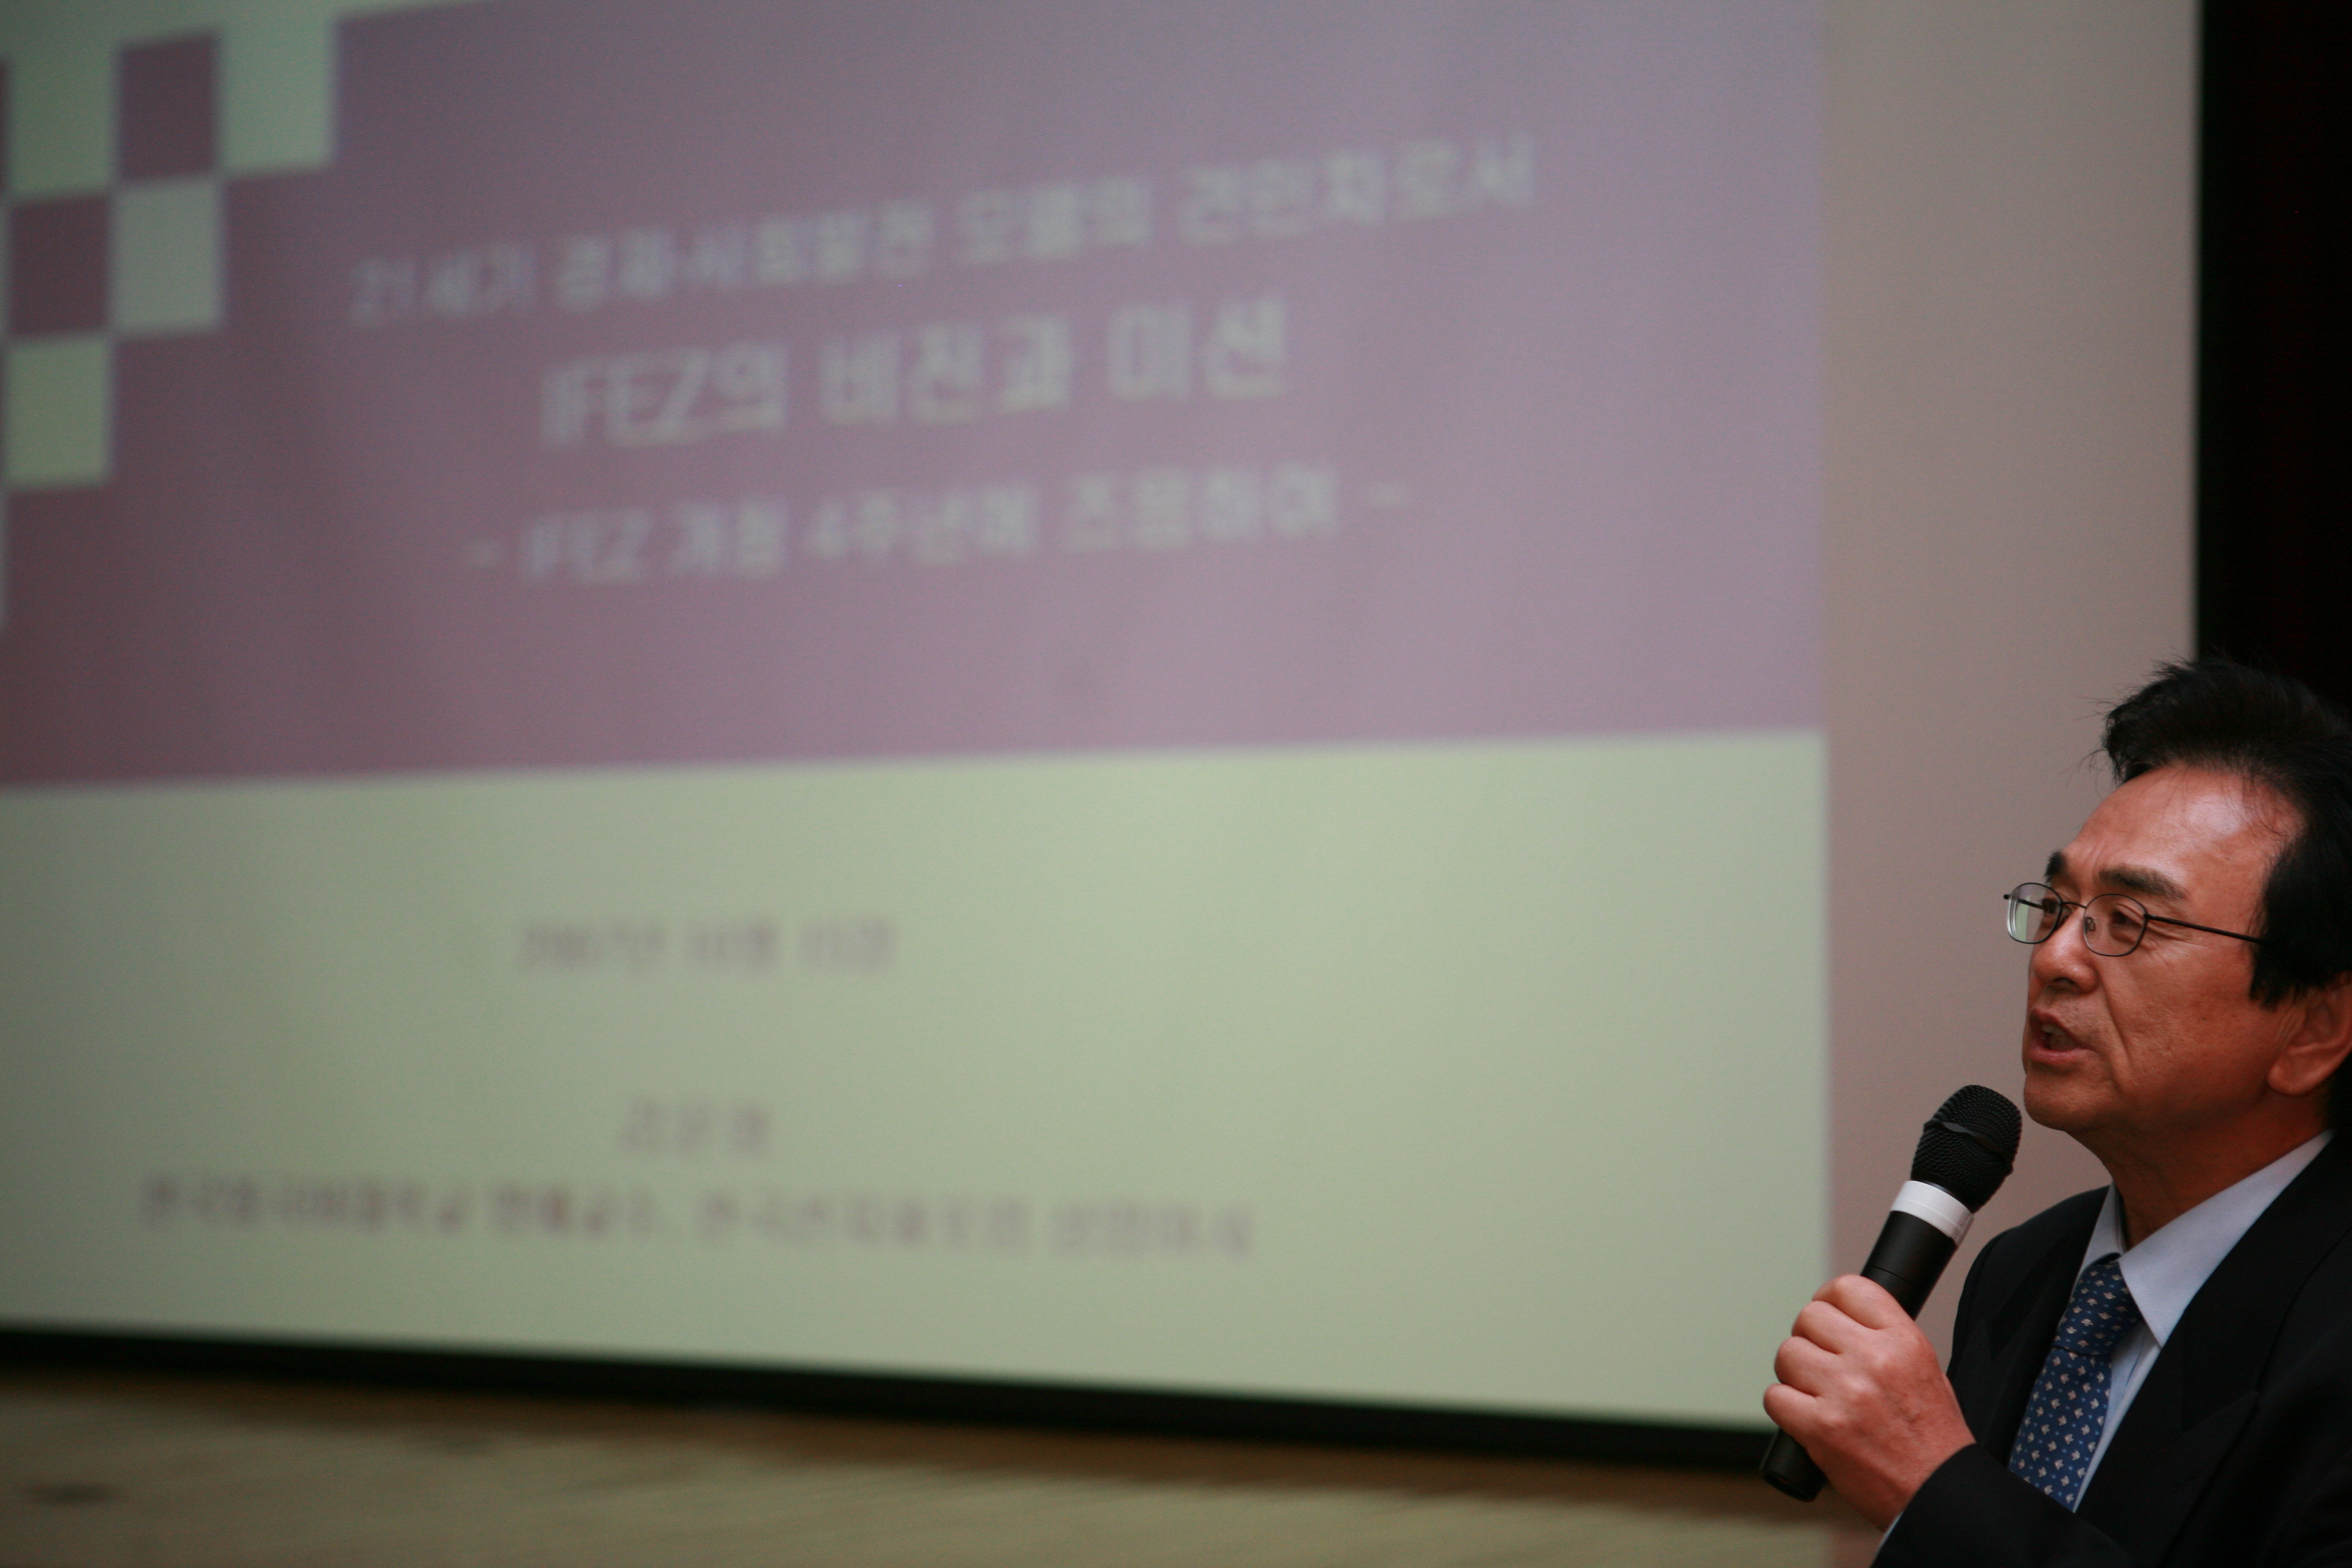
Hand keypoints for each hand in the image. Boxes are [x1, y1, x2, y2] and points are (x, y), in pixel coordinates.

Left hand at [1763, 1274, 1975, 1527]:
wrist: (1940, 1495)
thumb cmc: (1934, 1440)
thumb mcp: (1927, 1370)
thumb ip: (1885, 1340)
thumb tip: (1841, 1321)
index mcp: (1904, 1341)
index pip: (1849, 1288)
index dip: (1829, 1301)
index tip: (1827, 1317)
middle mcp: (1873, 1360)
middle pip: (1809, 1317)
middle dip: (1810, 1340)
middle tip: (1822, 1364)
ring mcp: (1844, 1393)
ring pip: (1787, 1354)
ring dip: (1794, 1374)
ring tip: (1817, 1395)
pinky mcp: (1820, 1427)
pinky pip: (1775, 1397)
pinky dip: (1785, 1409)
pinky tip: (1806, 1420)